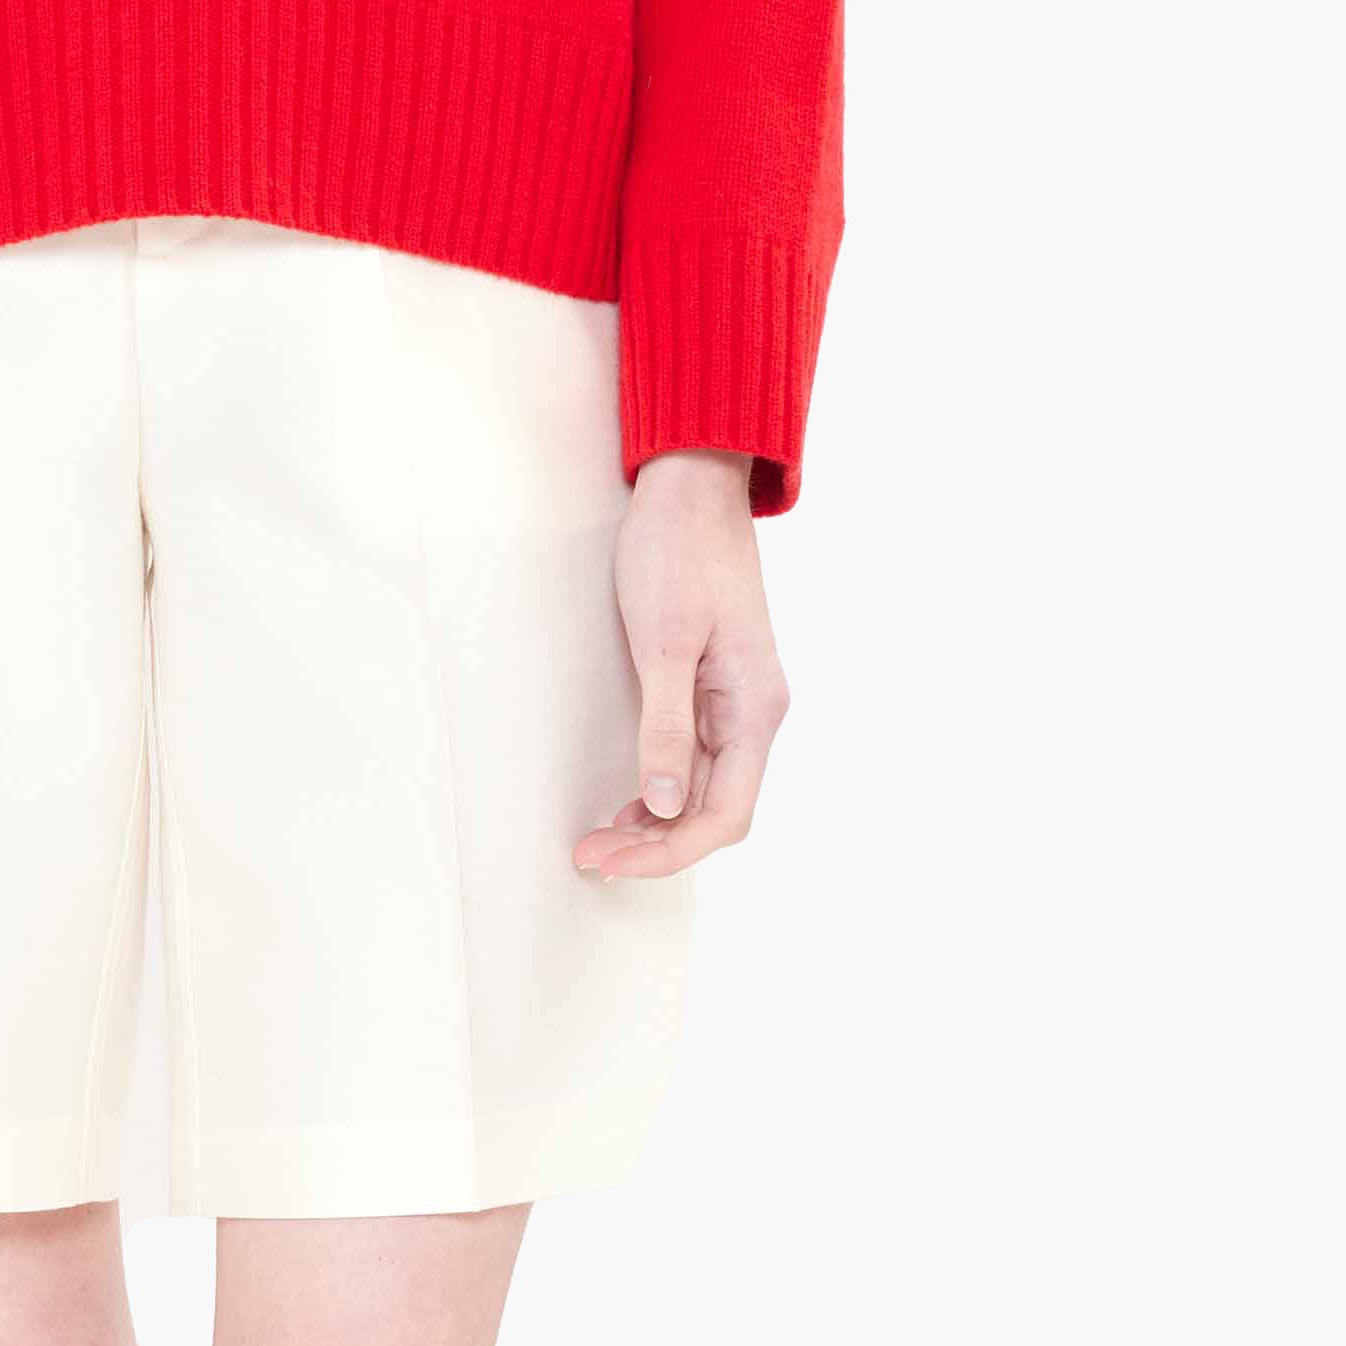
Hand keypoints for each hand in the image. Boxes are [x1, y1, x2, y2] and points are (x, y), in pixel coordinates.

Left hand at [576, 450, 787, 878]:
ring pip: (703, 790)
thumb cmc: (676, 551)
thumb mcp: (662, 640)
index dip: (670, 851)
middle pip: (715, 812)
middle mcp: (754, 713)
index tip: (611, 859)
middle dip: (656, 846)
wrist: (692, 485)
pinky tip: (627, 801)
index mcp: (754, 708)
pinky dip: (660, 788)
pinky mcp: (712, 686)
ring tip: (600, 839)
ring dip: (655, 823)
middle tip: (590, 856)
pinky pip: (694, 759)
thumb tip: (663, 804)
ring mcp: (736, 702)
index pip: (725, 815)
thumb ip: (665, 725)